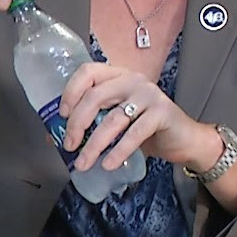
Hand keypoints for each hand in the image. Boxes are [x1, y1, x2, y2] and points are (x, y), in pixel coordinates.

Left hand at [57, 62, 216, 171]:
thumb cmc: (146, 129)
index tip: (62, 115)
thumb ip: (92, 122)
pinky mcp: (162, 112)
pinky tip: (109, 164)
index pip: (88, 72)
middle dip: (77, 124)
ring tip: (84, 163)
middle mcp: (133, 80)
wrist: (183, 140)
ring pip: (112, 119)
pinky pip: (134, 133)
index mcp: (119, 76)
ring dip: (94, 145)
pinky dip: (118, 150)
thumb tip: (53, 137)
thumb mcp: (116, 122)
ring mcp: (149, 94)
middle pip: (95, 96)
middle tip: (70, 146)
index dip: (71, 91)